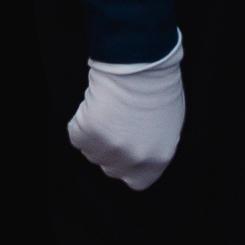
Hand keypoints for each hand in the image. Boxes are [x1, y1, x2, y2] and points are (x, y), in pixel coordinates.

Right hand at [68, 41, 185, 190]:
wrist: (140, 62)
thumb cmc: (157, 86)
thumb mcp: (168, 125)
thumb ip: (153, 146)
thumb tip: (139, 151)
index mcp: (157, 159)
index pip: (137, 182)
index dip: (129, 166)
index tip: (125, 150)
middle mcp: (133, 159)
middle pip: (111, 169)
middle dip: (111, 150)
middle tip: (115, 124)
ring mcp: (109, 148)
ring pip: (91, 153)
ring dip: (95, 135)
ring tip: (106, 110)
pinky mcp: (88, 133)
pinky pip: (76, 135)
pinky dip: (80, 122)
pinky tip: (94, 106)